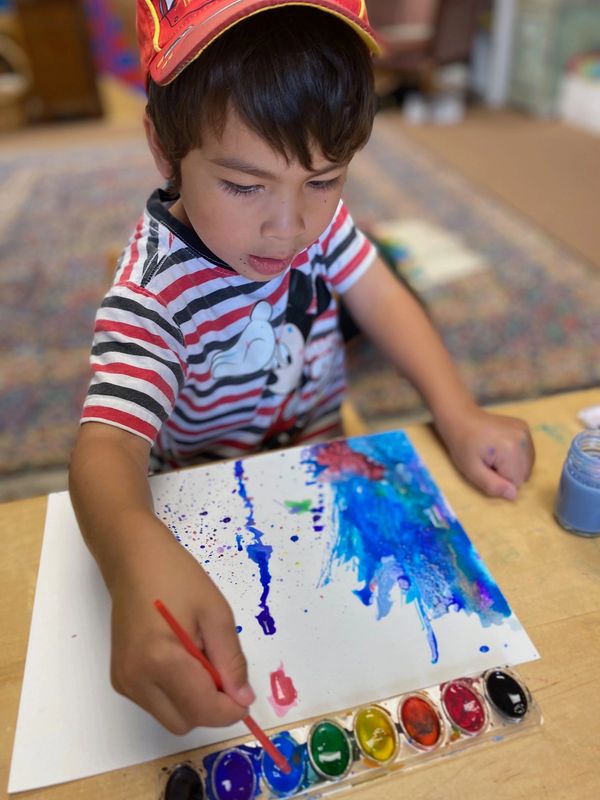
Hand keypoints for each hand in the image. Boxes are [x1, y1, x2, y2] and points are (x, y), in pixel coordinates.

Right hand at [109, 515, 254, 733]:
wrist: (133, 559)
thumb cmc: (176, 576)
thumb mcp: (216, 612)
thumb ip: (231, 659)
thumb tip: (243, 698)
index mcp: (160, 660)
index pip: (202, 710)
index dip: (231, 709)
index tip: (246, 694)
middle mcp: (136, 679)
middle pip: (185, 722)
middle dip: (211, 706)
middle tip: (221, 667)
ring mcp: (125, 681)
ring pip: (171, 717)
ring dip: (194, 701)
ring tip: (198, 656)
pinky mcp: (121, 679)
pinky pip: (158, 704)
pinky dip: (177, 693)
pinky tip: (181, 658)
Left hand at [435, 406, 534, 499]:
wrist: (461, 418)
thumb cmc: (462, 445)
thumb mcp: (471, 470)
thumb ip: (492, 485)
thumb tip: (513, 496)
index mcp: (510, 449)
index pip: (515, 482)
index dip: (499, 480)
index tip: (485, 467)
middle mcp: (523, 439)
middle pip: (523, 474)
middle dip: (506, 473)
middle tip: (488, 461)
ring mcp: (525, 432)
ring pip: (527, 465)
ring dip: (512, 466)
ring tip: (493, 454)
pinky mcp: (525, 428)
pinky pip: (527, 454)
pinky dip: (515, 456)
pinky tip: (501, 448)